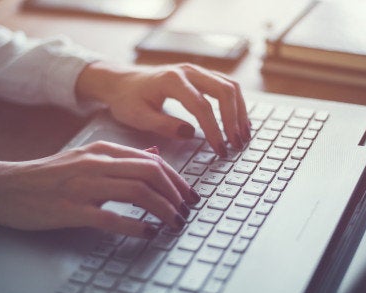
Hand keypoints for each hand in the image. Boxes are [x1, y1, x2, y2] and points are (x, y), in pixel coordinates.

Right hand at [0, 141, 200, 237]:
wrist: (5, 185)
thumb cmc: (47, 175)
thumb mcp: (85, 158)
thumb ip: (119, 159)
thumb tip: (153, 158)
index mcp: (102, 151)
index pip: (152, 161)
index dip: (176, 180)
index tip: (188, 195)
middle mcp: (96, 164)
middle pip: (150, 174)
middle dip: (176, 193)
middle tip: (187, 211)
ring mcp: (83, 186)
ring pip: (137, 192)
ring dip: (163, 209)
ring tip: (174, 223)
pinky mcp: (71, 210)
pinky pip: (111, 217)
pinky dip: (136, 226)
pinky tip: (148, 233)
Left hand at [76, 62, 250, 155]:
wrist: (121, 81)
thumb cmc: (127, 100)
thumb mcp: (137, 116)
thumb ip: (162, 125)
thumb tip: (190, 133)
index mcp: (171, 80)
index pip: (201, 106)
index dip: (214, 129)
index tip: (220, 149)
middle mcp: (188, 71)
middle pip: (223, 91)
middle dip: (233, 119)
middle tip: (236, 144)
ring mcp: (197, 71)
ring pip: (229, 86)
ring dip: (240, 111)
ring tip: (243, 136)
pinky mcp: (201, 76)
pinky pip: (226, 86)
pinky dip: (236, 104)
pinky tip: (239, 123)